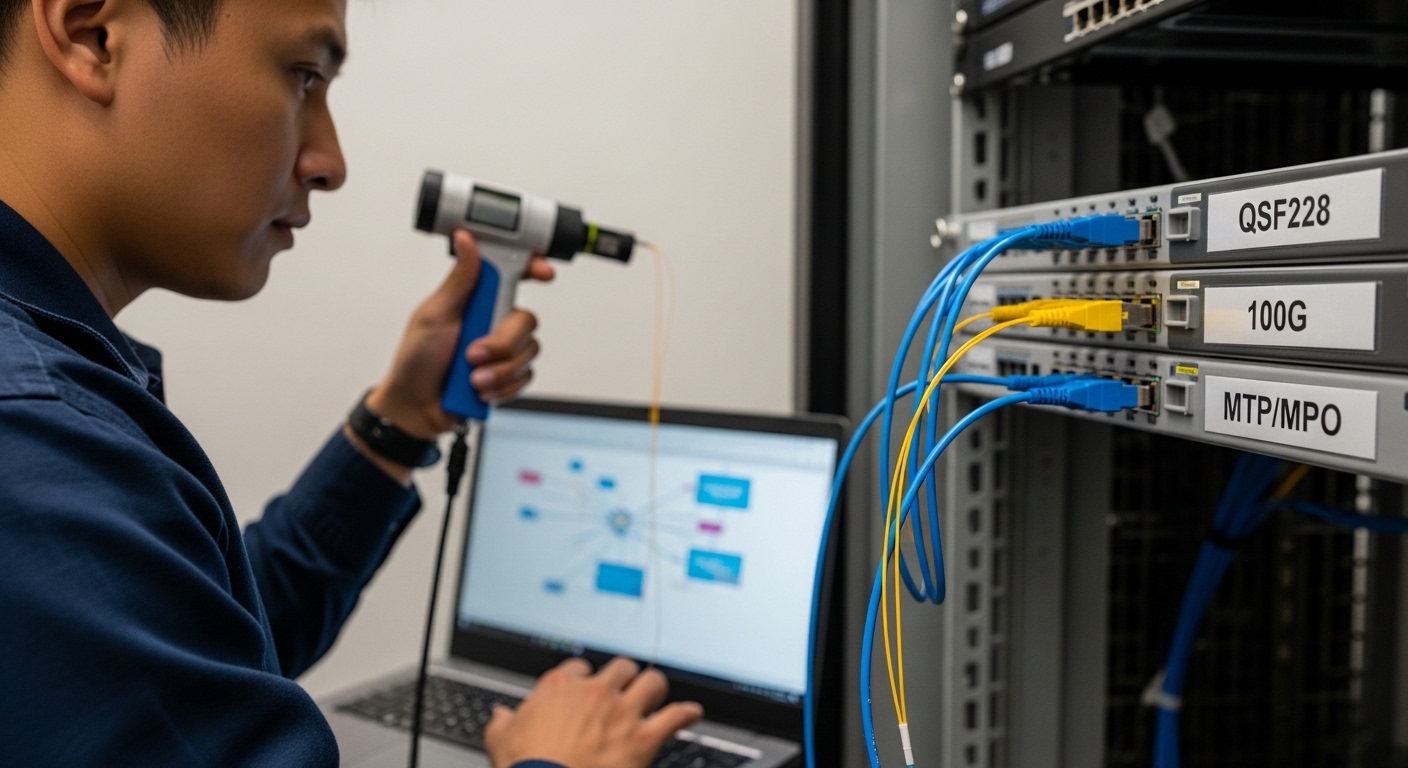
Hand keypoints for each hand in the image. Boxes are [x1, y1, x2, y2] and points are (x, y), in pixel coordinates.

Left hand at [366, 230, 553, 441]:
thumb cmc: (416, 360)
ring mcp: (502, 350)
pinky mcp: (507, 375)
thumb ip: (460, 279)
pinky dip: (502, 387)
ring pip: (528, 352)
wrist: (415, 407)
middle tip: (473, 354)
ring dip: (498, 371)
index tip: (543, 273)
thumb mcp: (434, 314)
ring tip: (471, 378)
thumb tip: (466, 239)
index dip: (533, 268)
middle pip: (526, 321)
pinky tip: (480, 390)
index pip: (513, 274)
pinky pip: (525, 377)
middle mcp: (494, 321)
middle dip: (501, 344)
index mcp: (477, 299)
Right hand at [484, 657, 703, 767]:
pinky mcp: (643, 737)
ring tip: (656, 695)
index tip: (586, 688)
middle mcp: (595, 692)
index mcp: (560, 686)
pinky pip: (676, 716)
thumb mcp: (501, 741)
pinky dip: (687, 713)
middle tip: (626, 688)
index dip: (585, 678)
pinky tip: (693, 713)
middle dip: (625, 677)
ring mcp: (622, 712)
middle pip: (621, 667)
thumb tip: (500, 716)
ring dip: (655, 689)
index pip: (580, 666)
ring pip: (652, 682)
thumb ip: (503, 723)